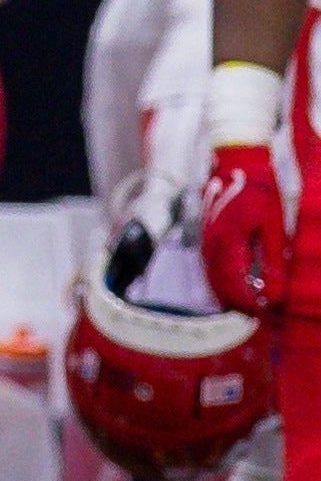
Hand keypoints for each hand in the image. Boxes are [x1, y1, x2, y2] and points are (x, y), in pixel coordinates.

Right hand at [202, 143, 289, 317]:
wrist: (238, 165)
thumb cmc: (260, 192)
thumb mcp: (273, 227)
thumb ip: (273, 262)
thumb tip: (276, 294)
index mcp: (227, 243)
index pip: (235, 286)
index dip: (250, 305)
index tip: (267, 315)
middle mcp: (210, 246)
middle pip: (220, 288)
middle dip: (241, 305)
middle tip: (263, 315)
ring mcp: (205, 243)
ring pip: (213, 281)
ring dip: (232, 296)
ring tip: (254, 305)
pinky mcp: (207, 239)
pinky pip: (212, 269)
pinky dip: (225, 283)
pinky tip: (241, 286)